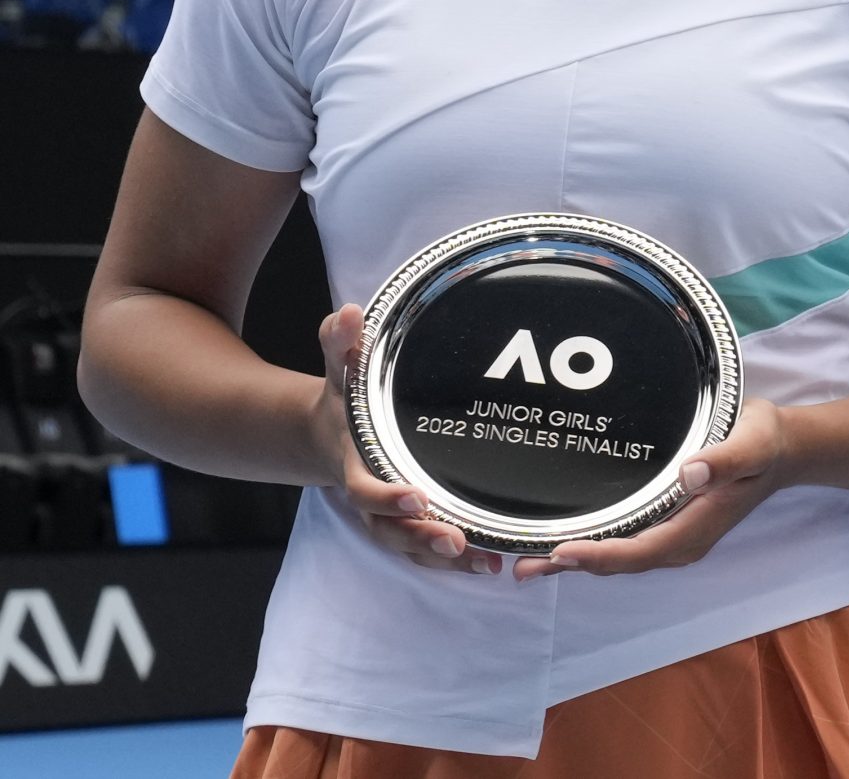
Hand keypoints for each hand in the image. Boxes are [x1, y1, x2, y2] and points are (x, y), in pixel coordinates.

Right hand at [308, 304, 509, 576]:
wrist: (327, 435)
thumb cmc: (343, 402)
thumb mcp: (339, 372)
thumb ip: (340, 346)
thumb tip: (351, 314)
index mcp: (354, 468)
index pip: (365, 492)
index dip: (388, 498)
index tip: (418, 496)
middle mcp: (371, 500)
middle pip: (393, 531)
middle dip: (424, 537)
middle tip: (457, 540)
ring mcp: (389, 517)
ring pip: (414, 547)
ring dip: (448, 558)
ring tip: (487, 561)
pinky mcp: (409, 523)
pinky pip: (429, 549)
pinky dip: (457, 560)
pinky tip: (493, 561)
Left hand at [513, 398, 791, 580]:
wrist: (782, 449)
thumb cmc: (764, 441)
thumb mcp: (753, 442)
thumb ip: (725, 459)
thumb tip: (688, 475)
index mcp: (697, 529)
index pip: (642, 551)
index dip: (600, 555)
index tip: (561, 550)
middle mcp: (681, 542)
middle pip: (621, 563)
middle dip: (573, 566)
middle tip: (523, 565)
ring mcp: (674, 537)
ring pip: (619, 557)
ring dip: (575, 562)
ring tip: (526, 562)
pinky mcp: (666, 526)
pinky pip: (624, 544)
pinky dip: (590, 548)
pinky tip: (562, 541)